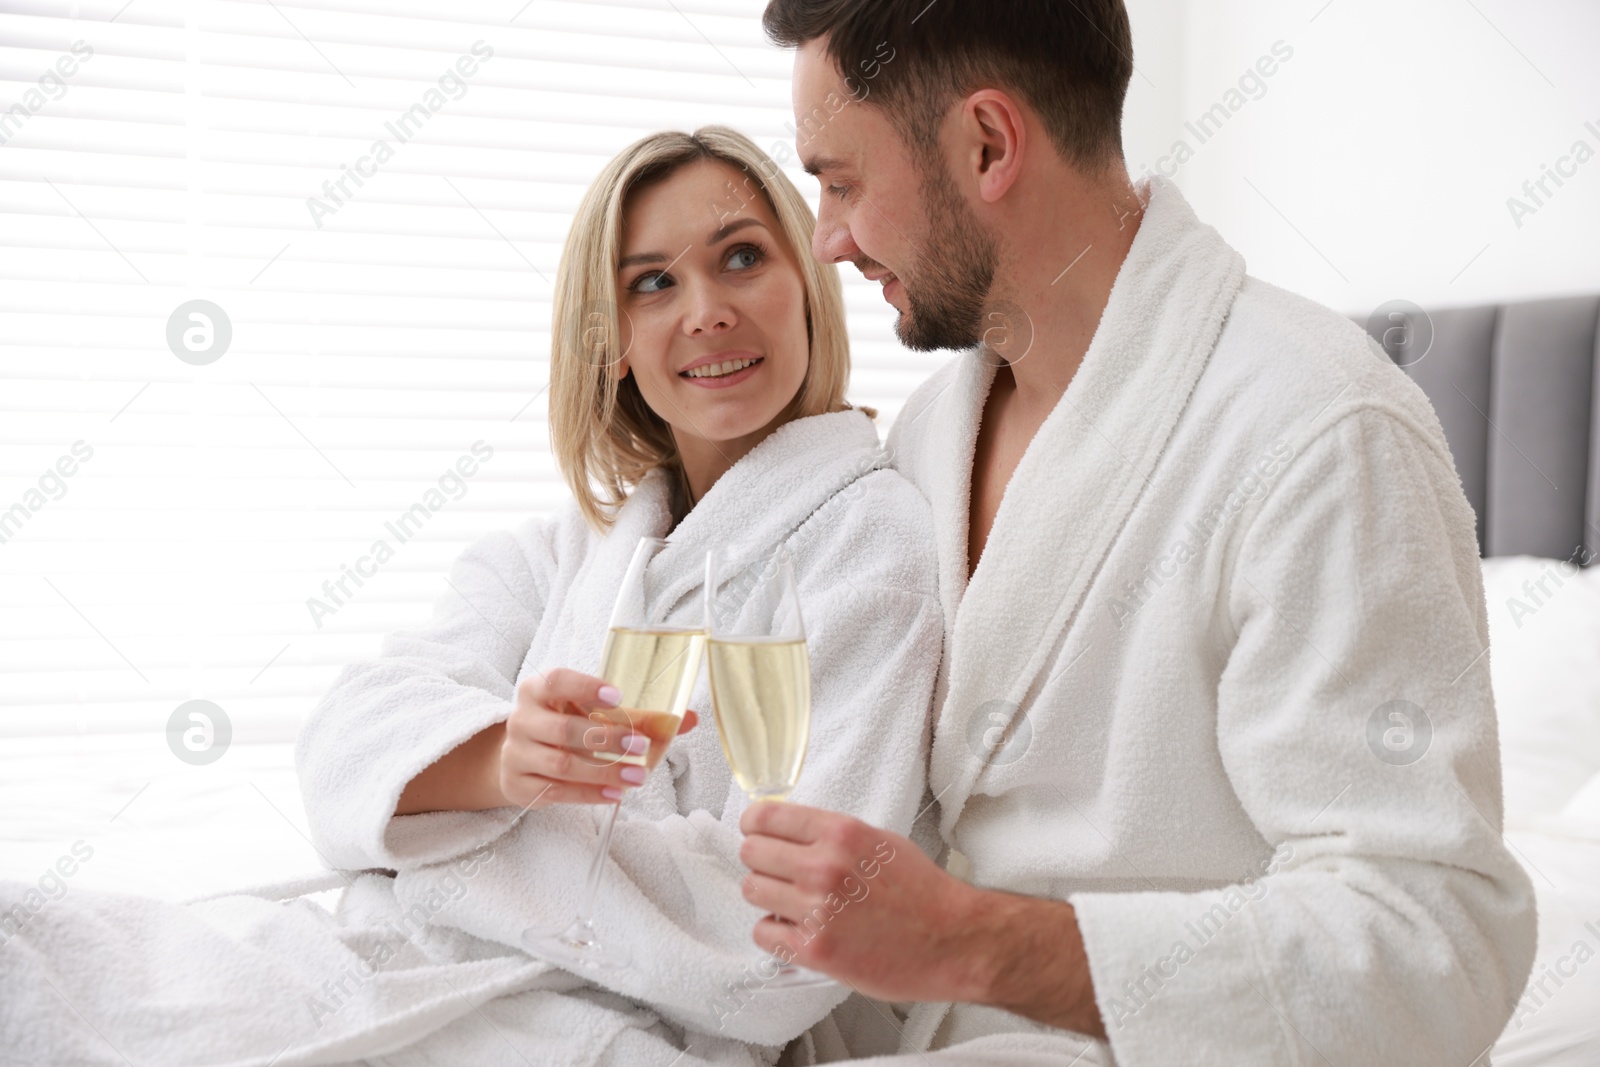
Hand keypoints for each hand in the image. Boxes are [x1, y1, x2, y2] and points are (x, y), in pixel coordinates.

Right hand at [498, 668, 697, 809]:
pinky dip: (589, 793)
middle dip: (606, 738)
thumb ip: (636, 713)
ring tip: (638, 776)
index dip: (586, 687)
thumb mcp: (588, 711)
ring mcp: (517, 754)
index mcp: (537, 690)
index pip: (556, 681)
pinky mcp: (520, 785)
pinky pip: (556, 791)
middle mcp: (522, 719)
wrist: (518, 756)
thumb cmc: (563, 723)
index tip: (618, 695)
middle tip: (642, 746)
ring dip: (604, 772)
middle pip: (563, 729)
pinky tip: (616, 794)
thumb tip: (688, 718)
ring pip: (562, 765)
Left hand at [738, 804, 1104, 1037]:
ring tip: (792, 904)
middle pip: (751, 853)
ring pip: (752, 891)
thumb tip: (789, 831)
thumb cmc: (921, 891)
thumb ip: (832, 835)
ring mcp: (817, 910)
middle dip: (761, 861)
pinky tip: (796, 930)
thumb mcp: (878, 840)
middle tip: (777, 872)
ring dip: (767, 897)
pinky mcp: (815, 950)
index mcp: (840, 833)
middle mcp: (824, 867)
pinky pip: (764, 933)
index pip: (765, 816)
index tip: (758, 833)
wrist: (953, 940)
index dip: (756, 825)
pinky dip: (775, 932)